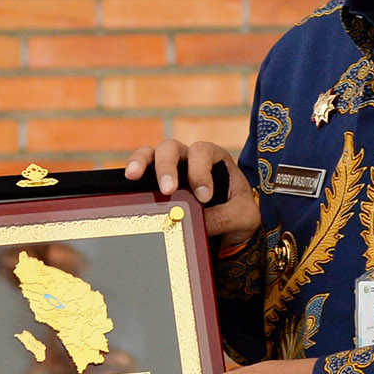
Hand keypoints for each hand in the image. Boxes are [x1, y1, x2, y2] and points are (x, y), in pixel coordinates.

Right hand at [123, 138, 260, 245]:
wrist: (232, 226)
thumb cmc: (239, 213)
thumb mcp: (244, 216)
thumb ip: (225, 217)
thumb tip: (195, 223)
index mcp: (214, 158)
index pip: (203, 153)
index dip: (201, 172)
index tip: (204, 196)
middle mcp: (189, 157)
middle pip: (172, 147)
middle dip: (168, 167)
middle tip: (168, 190)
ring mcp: (170, 167)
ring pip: (152, 153)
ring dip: (143, 162)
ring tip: (135, 177)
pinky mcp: (156, 181)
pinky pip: (141, 168)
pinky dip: (133, 169)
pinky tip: (129, 179)